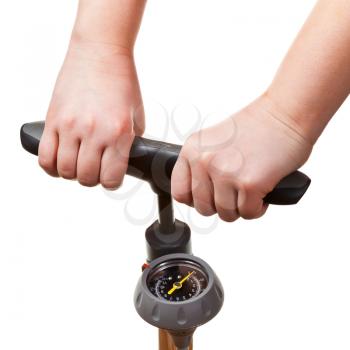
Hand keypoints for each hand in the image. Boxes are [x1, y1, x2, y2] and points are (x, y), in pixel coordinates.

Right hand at [38, 38, 144, 188]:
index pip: (111, 179)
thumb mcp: (137, 115)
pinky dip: (51, 165)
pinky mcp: (53, 119)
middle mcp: (94, 132)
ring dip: (72, 173)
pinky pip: (45, 156)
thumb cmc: (121, 81)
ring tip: (77, 163)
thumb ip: (131, 142)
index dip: (111, 182)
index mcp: (119, 132)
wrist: (101, 52)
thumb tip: (123, 162)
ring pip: (65, 171)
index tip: (111, 177)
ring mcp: (71, 126)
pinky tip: (59, 160)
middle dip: (92, 179)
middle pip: (86, 178)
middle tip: (94, 170)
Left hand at [171, 94, 312, 221]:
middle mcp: (204, 161)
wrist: (286, 112)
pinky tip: (262, 194)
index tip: (209, 197)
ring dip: (240, 208)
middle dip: (221, 206)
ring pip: (226, 214)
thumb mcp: (214, 141)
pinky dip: (257, 208)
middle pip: (203, 208)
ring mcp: (225, 172)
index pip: (179, 192)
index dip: (196, 200)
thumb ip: (202, 164)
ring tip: (250, 192)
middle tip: (235, 194)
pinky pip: (247, 213)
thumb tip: (198, 194)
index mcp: (192, 149)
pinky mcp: (249, 183)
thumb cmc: (256, 126)